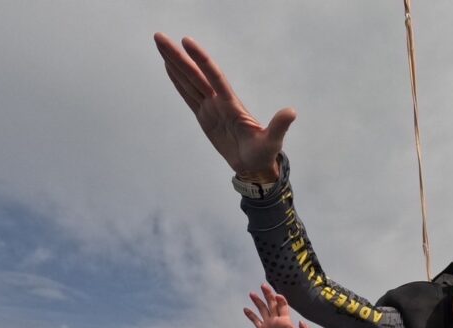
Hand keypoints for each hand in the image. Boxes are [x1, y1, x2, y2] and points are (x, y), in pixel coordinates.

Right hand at [153, 33, 294, 180]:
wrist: (255, 165)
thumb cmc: (264, 153)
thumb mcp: (272, 141)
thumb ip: (279, 126)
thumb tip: (292, 112)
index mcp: (232, 105)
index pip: (214, 77)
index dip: (202, 61)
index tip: (187, 42)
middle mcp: (219, 102)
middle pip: (195, 75)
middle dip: (178, 56)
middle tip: (160, 37)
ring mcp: (211, 108)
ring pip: (189, 82)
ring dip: (174, 64)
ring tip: (160, 45)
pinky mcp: (204, 116)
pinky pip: (188, 95)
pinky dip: (178, 82)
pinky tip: (169, 68)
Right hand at [244, 283, 309, 327]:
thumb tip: (302, 322)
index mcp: (285, 320)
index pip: (282, 306)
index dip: (280, 300)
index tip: (277, 295)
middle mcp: (276, 319)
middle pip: (271, 303)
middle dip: (268, 294)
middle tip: (263, 285)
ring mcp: (268, 324)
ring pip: (262, 309)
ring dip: (257, 301)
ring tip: (252, 293)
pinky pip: (255, 320)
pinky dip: (251, 315)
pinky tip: (245, 309)